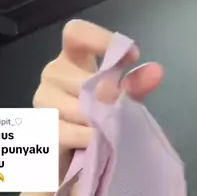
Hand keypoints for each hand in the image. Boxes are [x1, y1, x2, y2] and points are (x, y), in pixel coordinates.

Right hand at [33, 20, 163, 176]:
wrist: (76, 161)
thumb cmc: (97, 124)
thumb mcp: (120, 102)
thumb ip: (134, 86)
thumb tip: (156, 72)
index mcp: (72, 60)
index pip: (75, 33)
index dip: (100, 38)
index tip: (131, 57)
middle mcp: (53, 75)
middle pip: (82, 78)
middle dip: (107, 97)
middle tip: (119, 113)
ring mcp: (42, 102)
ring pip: (76, 107)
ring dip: (97, 122)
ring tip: (106, 132)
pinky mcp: (40, 129)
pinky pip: (67, 131)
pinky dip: (86, 138)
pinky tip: (94, 144)